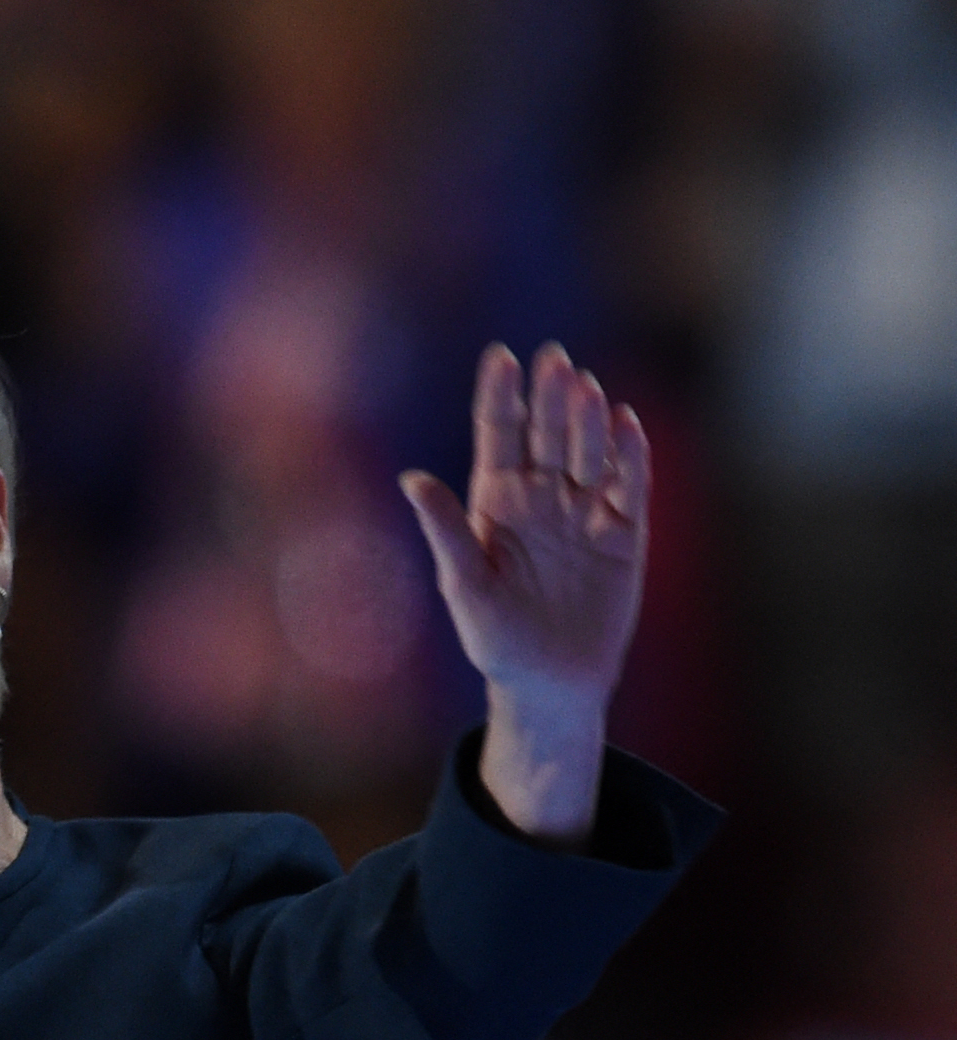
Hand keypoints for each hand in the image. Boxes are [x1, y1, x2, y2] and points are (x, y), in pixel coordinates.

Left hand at [401, 343, 650, 842]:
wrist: (548, 682)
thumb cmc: (494, 637)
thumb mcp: (463, 585)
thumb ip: (444, 531)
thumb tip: (410, 479)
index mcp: (496, 499)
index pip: (499, 434)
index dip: (501, 395)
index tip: (502, 357)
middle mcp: (542, 495)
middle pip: (547, 434)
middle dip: (549, 397)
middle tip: (553, 361)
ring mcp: (584, 510)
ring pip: (588, 452)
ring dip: (587, 421)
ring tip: (583, 387)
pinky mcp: (623, 533)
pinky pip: (628, 486)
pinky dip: (630, 456)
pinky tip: (625, 424)